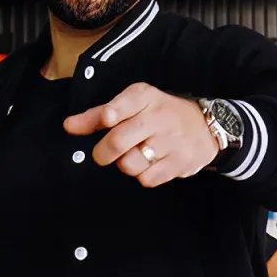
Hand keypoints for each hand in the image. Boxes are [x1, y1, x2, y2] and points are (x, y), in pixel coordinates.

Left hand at [64, 83, 219, 187]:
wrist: (207, 126)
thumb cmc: (160, 114)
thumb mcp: (132, 105)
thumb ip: (98, 115)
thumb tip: (69, 126)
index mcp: (145, 97)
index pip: (123, 103)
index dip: (108, 115)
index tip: (106, 121)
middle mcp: (158, 117)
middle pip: (118, 141)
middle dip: (103, 153)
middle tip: (103, 154)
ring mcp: (170, 142)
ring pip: (130, 164)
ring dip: (125, 165)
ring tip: (134, 156)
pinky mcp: (179, 163)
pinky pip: (147, 179)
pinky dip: (143, 176)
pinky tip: (150, 164)